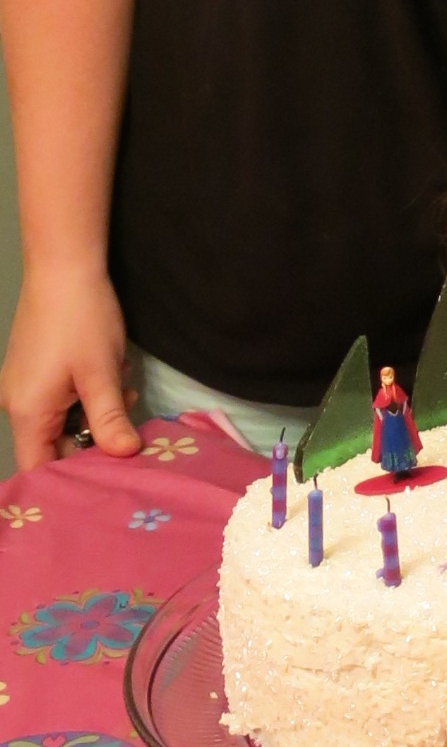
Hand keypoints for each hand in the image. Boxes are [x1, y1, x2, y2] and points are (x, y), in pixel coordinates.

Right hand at [0, 266, 140, 469]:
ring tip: (124, 392)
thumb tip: (126, 456)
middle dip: (92, 440)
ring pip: (60, 420)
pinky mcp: (34, 369)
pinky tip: (111, 377)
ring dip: (94, 413)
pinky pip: (58, 399)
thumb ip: (109, 419)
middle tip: (128, 426)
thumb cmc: (81, 320)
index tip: (107, 480)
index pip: (40, 468)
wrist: (63, 265)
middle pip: (51, 445)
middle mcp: (16, 404)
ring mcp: (23, 385)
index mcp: (26, 412)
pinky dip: (85, 395)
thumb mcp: (101, 373)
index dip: (71, 481)